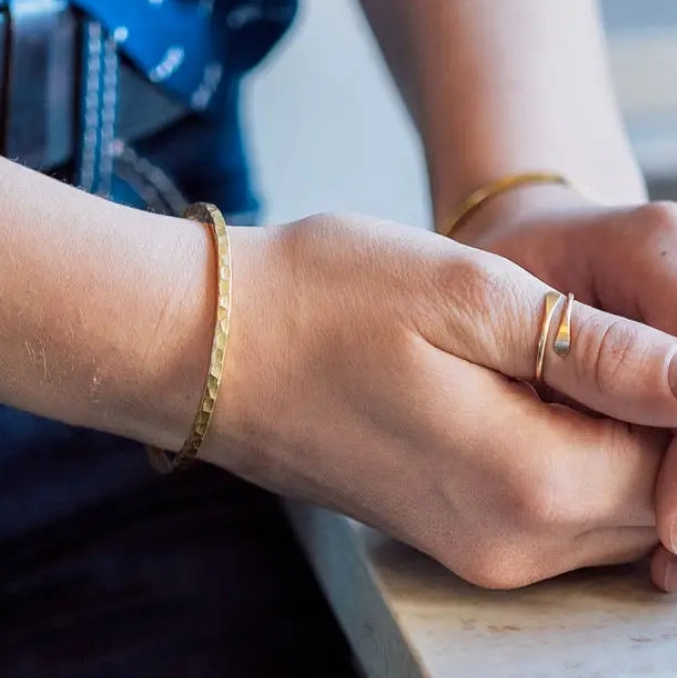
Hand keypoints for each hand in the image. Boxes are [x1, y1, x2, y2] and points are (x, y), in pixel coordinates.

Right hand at [204, 213, 676, 588]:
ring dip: (611, 435)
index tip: (642, 330)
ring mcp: (472, 546)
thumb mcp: (466, 293)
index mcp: (528, 479)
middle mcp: (509, 540)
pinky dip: (563, 453)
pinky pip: (545, 508)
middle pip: (648, 496)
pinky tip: (519, 386)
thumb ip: (597, 348)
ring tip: (562, 350)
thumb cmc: (322, 301)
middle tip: (604, 332)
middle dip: (654, 420)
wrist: (207, 345)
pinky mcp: (442, 529)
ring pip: (602, 507)